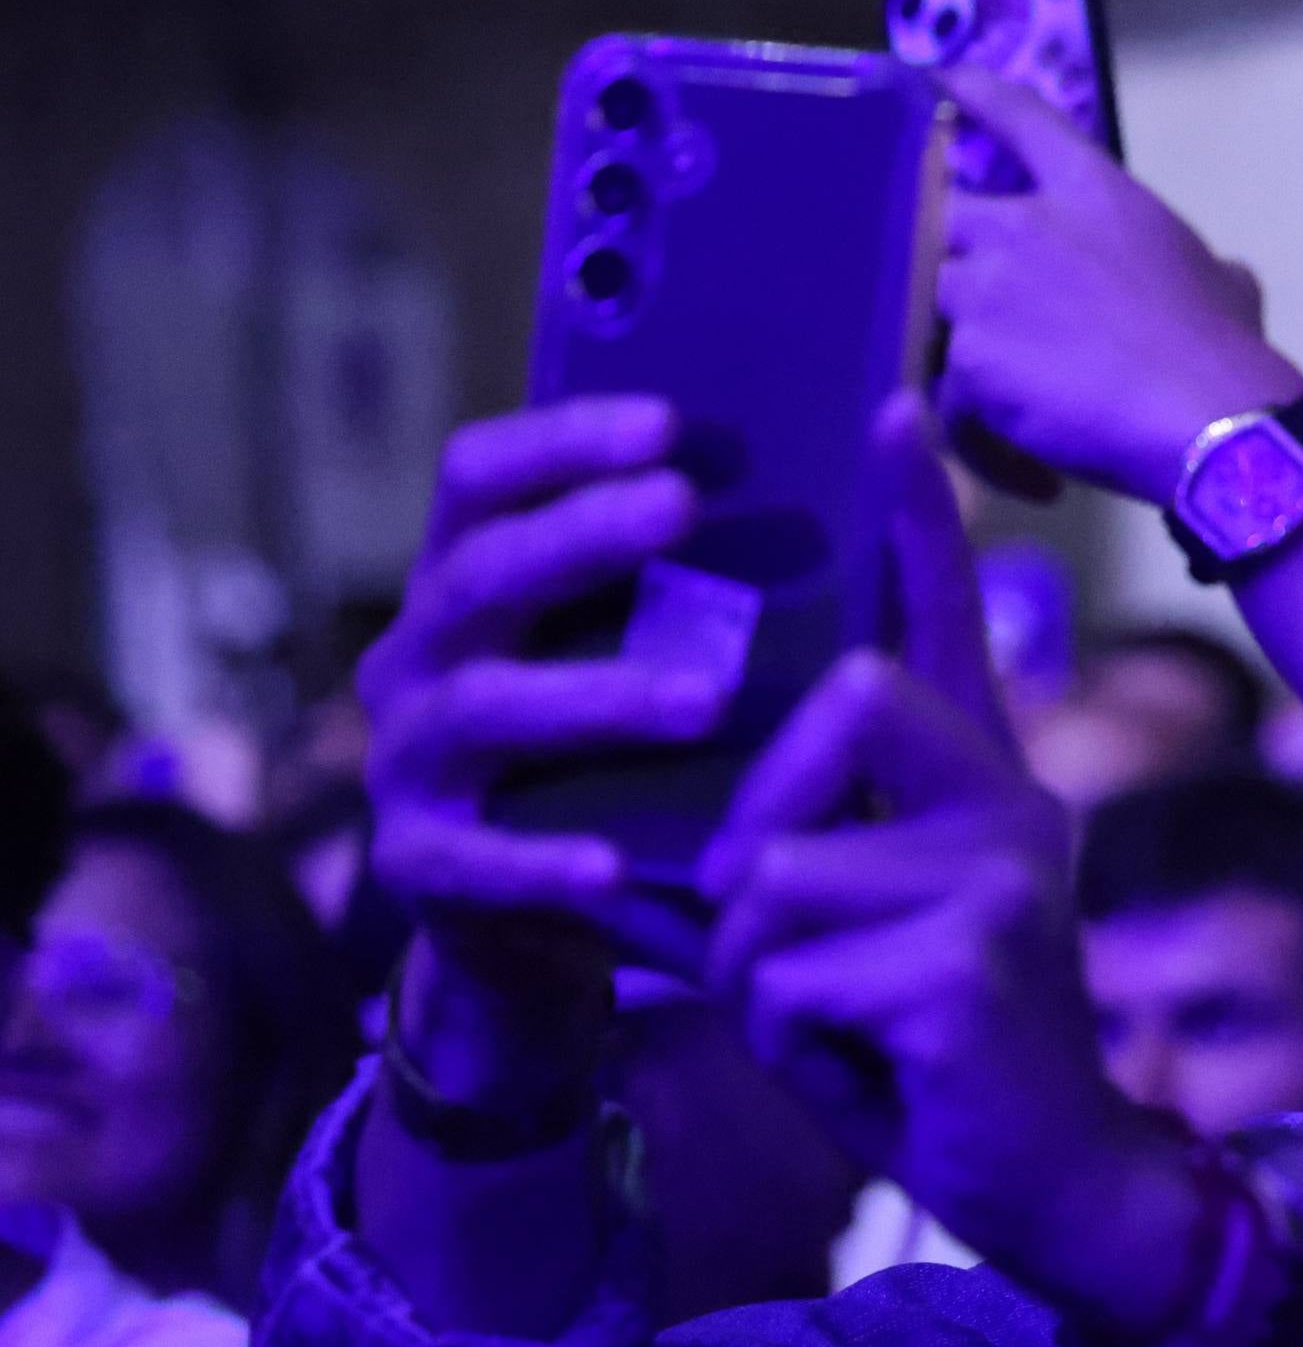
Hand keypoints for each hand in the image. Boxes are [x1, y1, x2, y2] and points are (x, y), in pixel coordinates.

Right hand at [359, 398, 728, 1093]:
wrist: (543, 923)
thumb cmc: (616, 757)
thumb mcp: (643, 655)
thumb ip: (700, 577)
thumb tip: (850, 466)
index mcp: (466, 583)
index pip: (481, 478)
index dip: (560, 440)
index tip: (668, 423)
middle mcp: (418, 655)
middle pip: (483, 572)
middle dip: (581, 535)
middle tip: (684, 506)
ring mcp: (408, 760)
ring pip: (488, 706)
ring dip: (596, 696)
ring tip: (707, 700)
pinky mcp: (419, 865)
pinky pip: (478, 860)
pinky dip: (544, 861)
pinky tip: (617, 865)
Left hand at [697, 396, 1178, 1310]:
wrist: (1053, 1181)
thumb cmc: (936, 1050)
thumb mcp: (867, 927)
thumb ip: (814, 848)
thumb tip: (697, 821)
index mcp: (985, 782)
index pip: (942, 624)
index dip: (916, 516)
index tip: (891, 400)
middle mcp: (1010, 802)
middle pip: (837, 703)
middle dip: (756, 827)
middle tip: (776, 932)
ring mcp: (999, 876)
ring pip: (771, 868)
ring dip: (758, 971)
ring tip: (839, 1024)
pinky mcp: (966, 960)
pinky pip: (783, 967)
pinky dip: (788, 1035)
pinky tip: (870, 1067)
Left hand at [934, 65, 1302, 507]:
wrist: (1213, 417)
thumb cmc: (1227, 347)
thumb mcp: (1224, 280)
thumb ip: (1199, 262)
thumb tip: (1224, 275)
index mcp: (1092, 190)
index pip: (1020, 118)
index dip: (974, 96)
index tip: (939, 81)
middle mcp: (1026, 224)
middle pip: (943, 219)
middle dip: (957, 265)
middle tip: (990, 322)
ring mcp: (989, 289)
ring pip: (939, 314)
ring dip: (971, 364)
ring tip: (1023, 420)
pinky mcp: (971, 358)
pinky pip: (954, 401)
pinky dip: (991, 447)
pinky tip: (1040, 479)